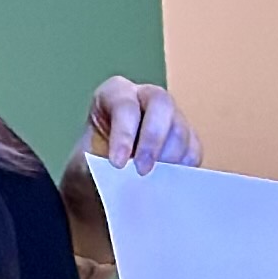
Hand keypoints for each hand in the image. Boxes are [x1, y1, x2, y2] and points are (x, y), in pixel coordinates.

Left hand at [77, 75, 201, 173]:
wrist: (102, 184)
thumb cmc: (90, 168)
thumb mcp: (84, 165)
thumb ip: (97, 166)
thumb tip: (119, 175)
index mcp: (115, 94)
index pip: (124, 105)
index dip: (123, 134)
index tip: (117, 164)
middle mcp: (145, 98)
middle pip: (161, 104)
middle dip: (153, 139)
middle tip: (142, 171)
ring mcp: (170, 116)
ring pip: (180, 128)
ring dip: (168, 157)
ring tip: (151, 180)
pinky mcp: (186, 139)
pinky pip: (193, 150)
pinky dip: (183, 168)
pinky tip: (166, 181)